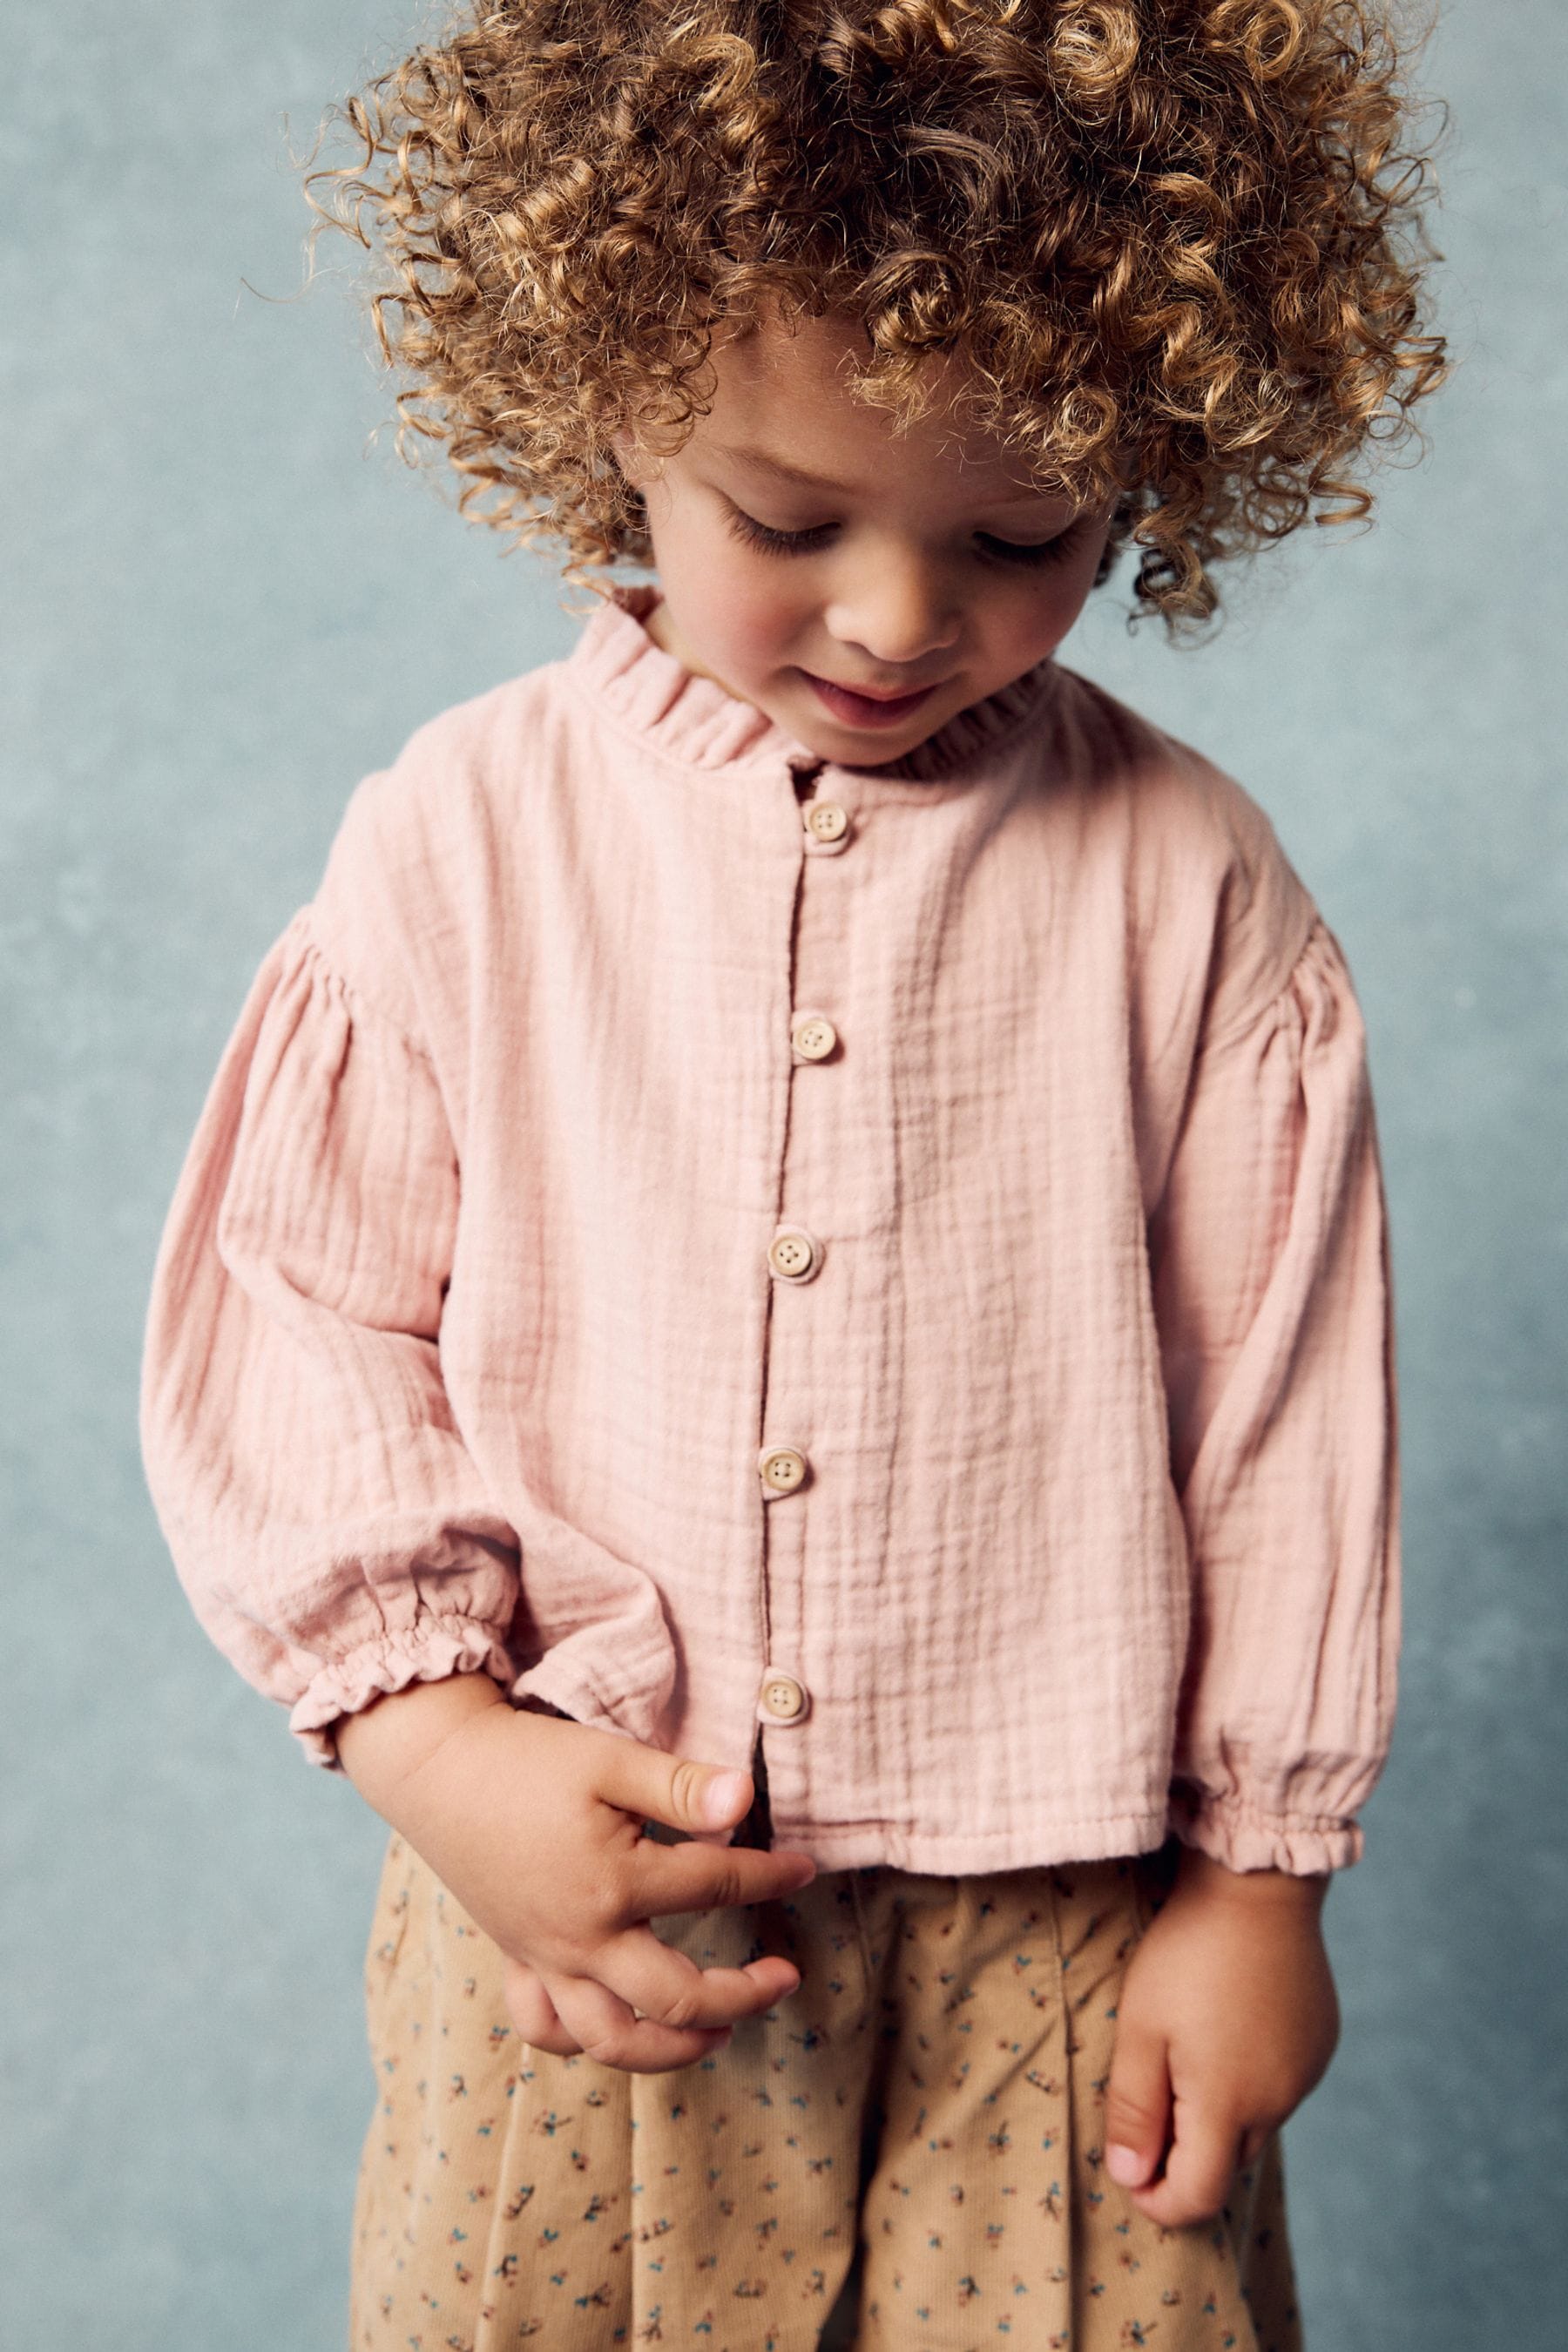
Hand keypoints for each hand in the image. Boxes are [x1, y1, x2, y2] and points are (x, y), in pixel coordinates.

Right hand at [336, 1674, 816, 2074]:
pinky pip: (547, 2028)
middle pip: (676, 1995)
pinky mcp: (517, 1959)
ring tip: (714, 2034)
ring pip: (611, 2039)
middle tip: (783, 1980)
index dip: (770, 1877)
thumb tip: (746, 1801)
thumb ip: (680, 1787)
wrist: (439, 1768)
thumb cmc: (528, 1758)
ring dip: (670, 2049)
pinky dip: (583, 2043)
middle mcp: (581, 1938)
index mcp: (614, 1884)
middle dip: (740, 1997)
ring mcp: (545, 1957)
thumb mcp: (610, 1759)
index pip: (717, 1886)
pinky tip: (619, 2030)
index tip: (805, 1869)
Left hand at [1102, 1846, 1339, 2225]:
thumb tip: (1130, 2178)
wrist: (1257, 1885)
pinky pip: (1281, 2087)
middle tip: (1148, 2104)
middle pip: (1226, 2163)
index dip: (1158, 2200)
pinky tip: (1227, 2030)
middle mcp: (1278, 2101)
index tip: (1129, 2173)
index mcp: (1229, 2104)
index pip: (1197, 2195)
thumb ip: (1135, 2108)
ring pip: (1255, 2124)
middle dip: (1185, 2156)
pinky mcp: (1319, 2044)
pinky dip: (1250, 2081)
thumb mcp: (1142, 2026)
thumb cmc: (1188, 1953)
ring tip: (1185, 2054)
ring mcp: (1305, 2073)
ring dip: (1219, 2115)